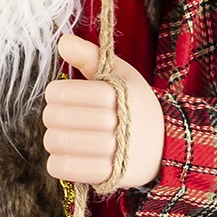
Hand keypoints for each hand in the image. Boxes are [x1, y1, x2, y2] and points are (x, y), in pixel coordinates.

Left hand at [43, 34, 164, 187]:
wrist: (164, 144)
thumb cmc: (134, 105)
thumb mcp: (120, 75)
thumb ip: (90, 56)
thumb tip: (63, 41)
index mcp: (120, 92)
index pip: (63, 92)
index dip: (54, 93)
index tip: (60, 95)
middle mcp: (119, 121)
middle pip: (57, 117)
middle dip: (52, 116)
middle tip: (61, 117)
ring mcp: (116, 151)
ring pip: (58, 143)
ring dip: (53, 139)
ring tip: (65, 135)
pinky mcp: (109, 176)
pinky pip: (64, 168)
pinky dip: (58, 162)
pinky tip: (68, 155)